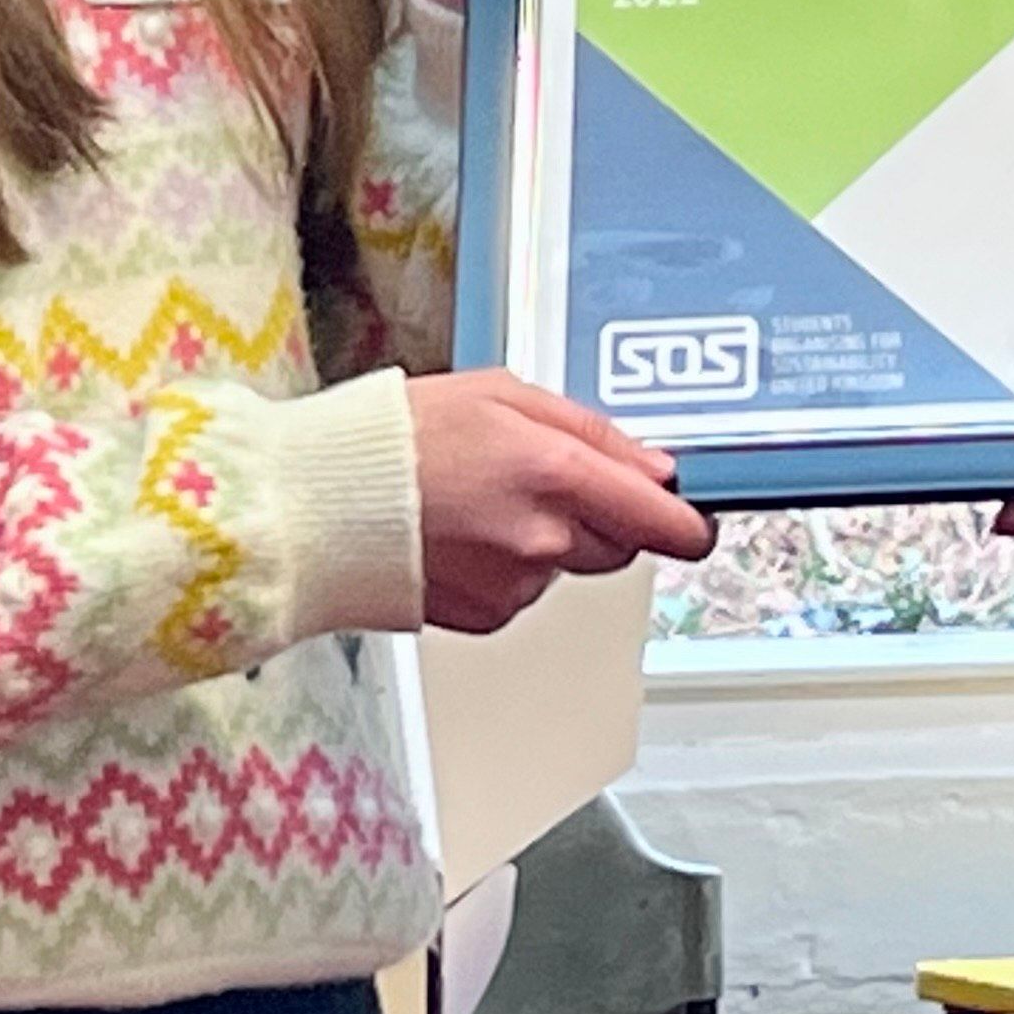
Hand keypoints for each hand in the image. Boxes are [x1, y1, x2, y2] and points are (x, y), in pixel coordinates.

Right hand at [409, 369, 715, 633]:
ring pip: (566, 566)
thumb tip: (656, 468)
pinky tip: (461, 535)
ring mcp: (516, 586)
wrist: (319, 504)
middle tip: (540, 480)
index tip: (694, 522)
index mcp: (555, 474)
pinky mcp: (486, 617)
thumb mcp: (503, 395)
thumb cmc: (398, 439)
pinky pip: (524, 593)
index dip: (686, 523)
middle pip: (618, 544)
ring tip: (479, 501)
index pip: (661, 520)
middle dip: (598, 515)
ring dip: (545, 540)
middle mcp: (544, 539)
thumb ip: (593, 432)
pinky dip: (506, 568)